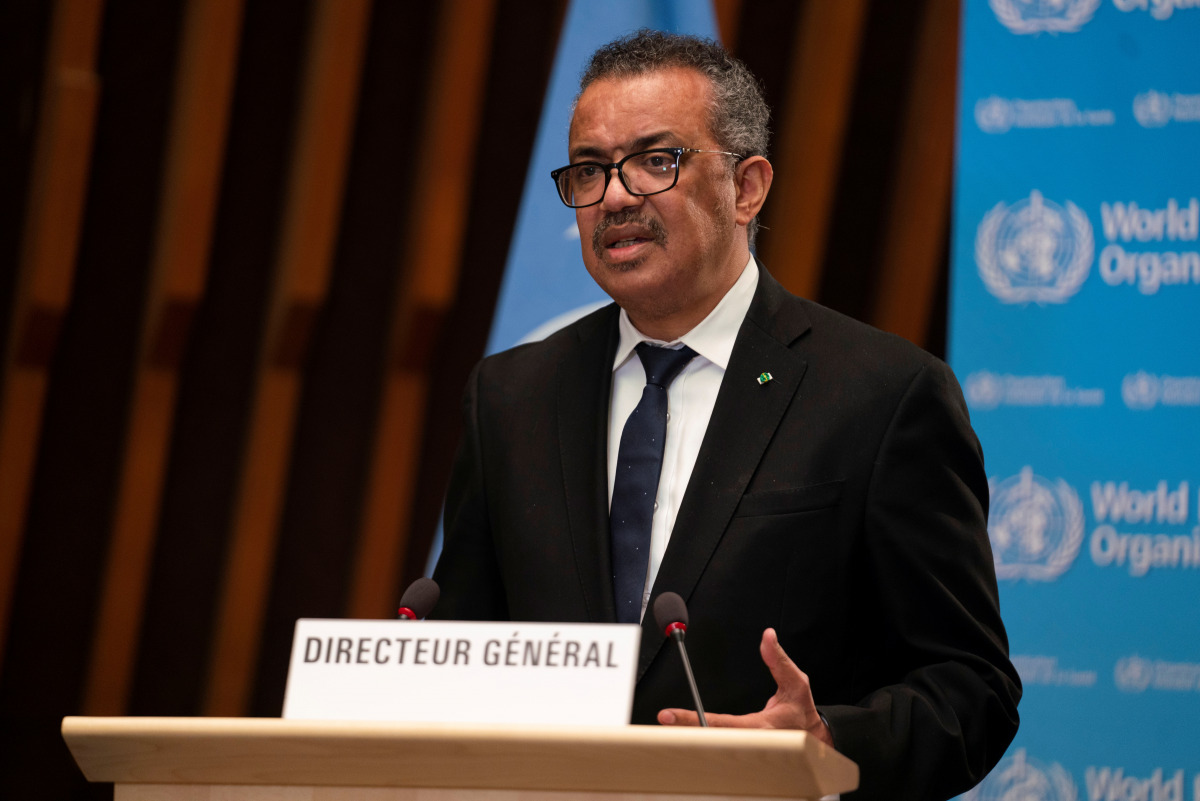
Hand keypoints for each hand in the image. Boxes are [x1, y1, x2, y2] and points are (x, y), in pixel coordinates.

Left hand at [657, 628, 833, 745]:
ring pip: (711, 748)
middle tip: (663, 720)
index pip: (720, 724)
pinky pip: (717, 749)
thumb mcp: (796, 683)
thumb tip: (767, 636)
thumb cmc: (801, 711)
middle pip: (709, 741)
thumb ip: (779, 660)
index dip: (692, 720)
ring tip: (667, 727)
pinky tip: (683, 734)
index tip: (669, 715)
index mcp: (761, 727)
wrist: (811, 737)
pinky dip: (699, 741)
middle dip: (684, 731)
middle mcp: (750, 743)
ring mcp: (745, 751)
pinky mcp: (742, 752)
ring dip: (688, 737)